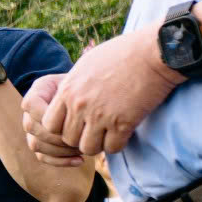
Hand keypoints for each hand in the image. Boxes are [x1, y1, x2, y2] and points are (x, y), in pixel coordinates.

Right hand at [22, 76, 87, 167]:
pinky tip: (80, 160)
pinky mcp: (40, 143)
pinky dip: (62, 161)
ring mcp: (33, 129)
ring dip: (61, 150)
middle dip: (58, 136)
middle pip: (32, 127)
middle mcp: (31, 111)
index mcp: (38, 91)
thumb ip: (76, 93)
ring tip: (83, 148)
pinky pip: (43, 157)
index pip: (30, 105)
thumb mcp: (84, 83)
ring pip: (36, 145)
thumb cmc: (89, 88)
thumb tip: (75, 116)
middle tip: (81, 138)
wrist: (90, 96)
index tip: (73, 119)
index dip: (49, 115)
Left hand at [37, 32, 182, 157]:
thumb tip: (67, 98)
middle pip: (68, 139)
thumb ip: (73, 85)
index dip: (63, 127)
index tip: (77, 123)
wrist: (152, 53)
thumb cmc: (122, 53)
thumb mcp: (86, 65)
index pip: (49, 124)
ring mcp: (100, 116)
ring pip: (88, 148)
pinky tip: (124, 132)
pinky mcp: (123, 123)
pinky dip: (118, 144)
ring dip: (98, 144)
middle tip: (95, 130)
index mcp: (68, 90)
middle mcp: (80, 105)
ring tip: (108, 133)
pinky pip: (112, 148)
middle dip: (81, 138)